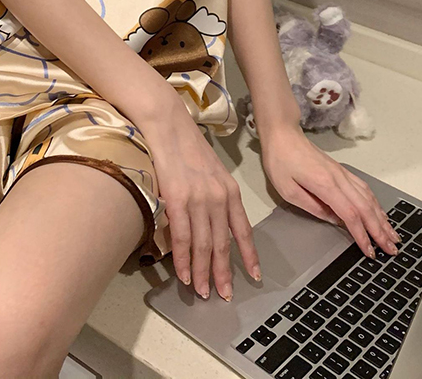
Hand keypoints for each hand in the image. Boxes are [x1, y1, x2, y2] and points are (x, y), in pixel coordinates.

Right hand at [143, 104, 260, 301]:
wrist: (169, 126)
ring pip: (204, 246)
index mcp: (230, 191)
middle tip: (224, 295)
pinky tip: (183, 274)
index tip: (253, 275)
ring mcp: (199, 199)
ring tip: (202, 292)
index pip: (243, 230)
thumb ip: (215, 196)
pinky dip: (183, 259)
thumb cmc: (187, 146)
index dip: (248, 255)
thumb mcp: (211, 172)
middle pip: (223, 244)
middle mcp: (219, 198)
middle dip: (223, 273)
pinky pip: (183, 238)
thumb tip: (210, 223)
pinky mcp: (178, 199)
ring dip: (202, 273)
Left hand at [260, 121, 400, 257]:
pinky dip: (375, 203)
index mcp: (325, 184)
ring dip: (382, 218)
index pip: (350, 214)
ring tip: (392, 235)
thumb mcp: (287, 190)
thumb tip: (334, 220)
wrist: (283, 135)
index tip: (370, 251)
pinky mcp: (341, 170)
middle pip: (365, 208)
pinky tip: (380, 212)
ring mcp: (342, 173)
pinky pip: (364, 188)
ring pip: (369, 198)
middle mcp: (339, 178)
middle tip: (391, 249)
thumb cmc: (280, 161)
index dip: (361, 235)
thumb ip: (311, 207)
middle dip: (380, 231)